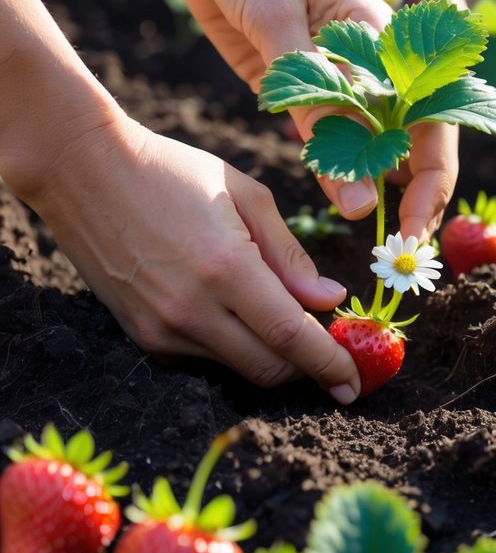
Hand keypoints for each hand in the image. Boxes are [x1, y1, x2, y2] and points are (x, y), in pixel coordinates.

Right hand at [30, 113, 362, 398]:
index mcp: (225, 266)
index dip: (329, 363)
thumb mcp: (245, 194)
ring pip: (236, 367)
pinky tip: (232, 310)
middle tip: (330, 352)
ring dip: (270, 355)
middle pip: (267, 368)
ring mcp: (161, 327)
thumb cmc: (172, 170)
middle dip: (307, 368)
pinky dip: (231, 345)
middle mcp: (191, 308)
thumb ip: (289, 255)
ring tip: (282, 317)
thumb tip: (330, 300)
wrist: (83, 170)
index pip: (290, 337)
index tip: (355, 383)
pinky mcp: (140, 335)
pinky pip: (203, 358)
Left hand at [167, 0, 458, 239]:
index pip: (429, 122)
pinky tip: (332, 199)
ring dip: (368, 187)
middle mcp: (369, 64)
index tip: (413, 231)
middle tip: (391, 250)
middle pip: (405, 142)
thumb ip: (319, 112)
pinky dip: (329, 169)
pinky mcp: (297, 86)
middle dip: (408, 196)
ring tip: (368, 239)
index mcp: (385, 39)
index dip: (431, 181)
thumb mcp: (281, 30)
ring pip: (365, 146)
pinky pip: (323, 138)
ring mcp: (333, 77)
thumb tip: (356, 197)